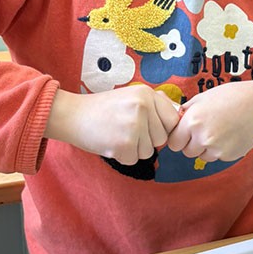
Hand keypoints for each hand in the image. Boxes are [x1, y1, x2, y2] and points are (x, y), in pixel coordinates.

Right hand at [46, 85, 179, 164]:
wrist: (71, 115)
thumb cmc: (103, 108)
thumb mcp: (131, 96)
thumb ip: (155, 105)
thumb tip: (180, 117)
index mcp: (146, 94)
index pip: (172, 120)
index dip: (161, 128)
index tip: (145, 127)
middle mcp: (142, 108)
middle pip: (161, 138)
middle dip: (146, 139)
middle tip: (125, 130)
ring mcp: (133, 126)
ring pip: (149, 151)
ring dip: (135, 148)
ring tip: (116, 134)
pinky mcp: (124, 145)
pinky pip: (134, 159)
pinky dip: (123, 156)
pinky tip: (110, 142)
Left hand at [167, 82, 252, 162]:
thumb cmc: (231, 96)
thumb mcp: (203, 97)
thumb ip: (186, 111)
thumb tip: (174, 119)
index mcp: (192, 121)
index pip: (174, 143)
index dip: (179, 138)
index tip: (185, 133)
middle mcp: (203, 138)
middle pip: (187, 152)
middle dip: (192, 144)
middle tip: (205, 130)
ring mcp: (217, 149)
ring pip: (203, 156)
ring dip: (207, 148)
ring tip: (221, 130)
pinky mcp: (229, 155)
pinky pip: (218, 156)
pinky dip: (221, 149)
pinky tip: (230, 134)